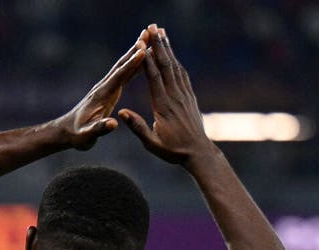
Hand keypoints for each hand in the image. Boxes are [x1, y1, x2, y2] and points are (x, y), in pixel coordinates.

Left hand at [54, 37, 148, 150]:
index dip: (131, 64)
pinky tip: (144, 57)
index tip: (144, 51)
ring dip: (136, 52)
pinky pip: (125, 74)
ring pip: (124, 66)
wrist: (67, 132)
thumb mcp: (87, 136)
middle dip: (136, 49)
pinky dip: (135, 64)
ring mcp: (107, 87)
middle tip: (150, 33)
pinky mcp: (109, 90)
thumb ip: (99, 129)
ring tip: (150, 37)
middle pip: (122, 65)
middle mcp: (104, 87)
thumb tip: (113, 125)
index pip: (119, 77)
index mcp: (102, 96)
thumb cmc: (78, 135)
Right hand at [119, 25, 212, 165]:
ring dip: (168, 48)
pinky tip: (172, 55)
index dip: (147, 59)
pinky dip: (176, 62)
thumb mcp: (151, 143)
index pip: (154, 77)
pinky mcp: (189, 97)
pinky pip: (182, 75)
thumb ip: (137, 127)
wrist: (198, 153)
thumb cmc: (173, 151)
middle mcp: (175, 97)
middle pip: (166, 65)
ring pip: (175, 67)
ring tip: (162, 32)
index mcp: (163, 106)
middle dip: (159, 45)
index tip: (142, 43)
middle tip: (153, 27)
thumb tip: (121, 113)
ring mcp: (184, 95)